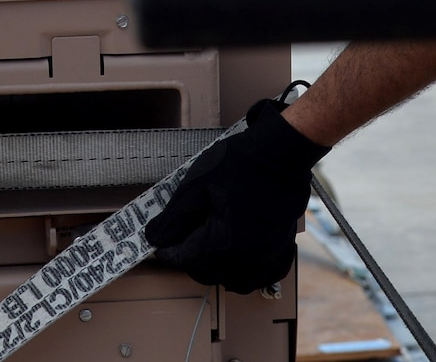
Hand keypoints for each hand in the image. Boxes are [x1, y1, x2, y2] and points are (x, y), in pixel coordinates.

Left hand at [144, 95, 329, 292]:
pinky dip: (247, 272)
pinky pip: (261, 276)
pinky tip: (240, 256)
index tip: (160, 245)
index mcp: (221, 243)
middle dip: (191, 259)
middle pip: (207, 273)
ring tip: (209, 248)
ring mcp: (265, 258)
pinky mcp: (280, 252)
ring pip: (233, 281)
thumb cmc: (239, 165)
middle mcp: (245, 259)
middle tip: (183, 240)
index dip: (168, 252)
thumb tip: (154, 238)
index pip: (184, 260)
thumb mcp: (196, 186)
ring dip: (217, 270)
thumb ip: (173, 218)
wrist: (280, 155)